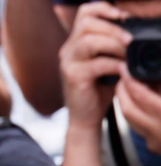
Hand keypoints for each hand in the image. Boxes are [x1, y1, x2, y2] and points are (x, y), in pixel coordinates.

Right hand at [58, 1, 130, 129]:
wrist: (86, 117)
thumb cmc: (99, 89)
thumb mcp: (106, 60)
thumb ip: (112, 44)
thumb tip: (133, 29)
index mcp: (75, 43)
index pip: (84, 12)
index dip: (104, 8)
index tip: (123, 17)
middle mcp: (68, 50)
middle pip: (87, 23)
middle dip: (113, 28)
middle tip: (130, 40)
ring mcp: (68, 63)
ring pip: (88, 40)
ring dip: (113, 44)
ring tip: (126, 54)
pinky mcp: (73, 77)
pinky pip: (96, 63)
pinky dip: (114, 65)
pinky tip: (122, 71)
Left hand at [115, 63, 160, 153]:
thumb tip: (156, 74)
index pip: (141, 97)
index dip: (131, 80)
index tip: (125, 68)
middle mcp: (159, 132)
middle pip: (128, 110)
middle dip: (121, 91)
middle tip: (122, 75)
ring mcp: (156, 142)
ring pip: (130, 120)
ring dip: (126, 102)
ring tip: (129, 85)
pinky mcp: (155, 147)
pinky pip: (138, 128)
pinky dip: (136, 112)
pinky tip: (140, 101)